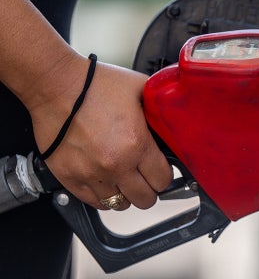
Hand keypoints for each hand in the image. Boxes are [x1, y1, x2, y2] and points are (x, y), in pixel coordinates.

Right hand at [29, 56, 172, 210]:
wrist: (55, 84)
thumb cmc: (94, 84)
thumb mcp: (140, 89)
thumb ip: (158, 109)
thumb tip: (172, 119)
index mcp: (136, 143)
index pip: (163, 180)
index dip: (165, 176)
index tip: (161, 170)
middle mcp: (115, 164)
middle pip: (145, 199)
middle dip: (149, 189)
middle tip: (145, 177)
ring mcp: (91, 173)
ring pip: (119, 204)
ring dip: (125, 194)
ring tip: (124, 179)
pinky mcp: (69, 177)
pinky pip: (93, 202)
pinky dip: (102, 196)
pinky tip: (105, 182)